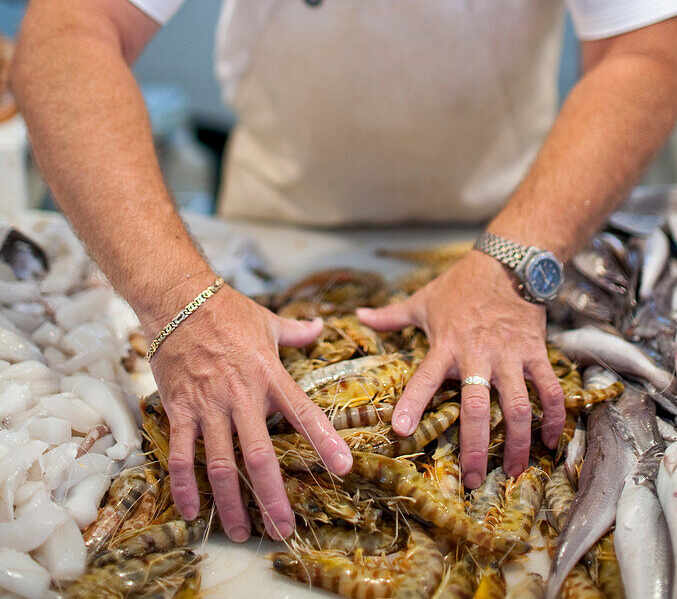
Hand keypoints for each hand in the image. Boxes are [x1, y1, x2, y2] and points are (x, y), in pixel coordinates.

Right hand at [147, 286, 352, 541]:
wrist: (178, 299)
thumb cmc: (227, 310)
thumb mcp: (267, 321)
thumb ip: (296, 332)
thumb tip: (321, 327)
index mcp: (269, 374)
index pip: (303, 412)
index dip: (324, 441)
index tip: (343, 468)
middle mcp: (241, 395)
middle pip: (259, 455)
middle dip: (272, 496)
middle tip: (283, 529)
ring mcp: (208, 405)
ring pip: (220, 464)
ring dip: (230, 503)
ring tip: (242, 532)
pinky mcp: (180, 409)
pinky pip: (181, 454)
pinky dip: (184, 486)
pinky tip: (191, 512)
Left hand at [357, 250, 565, 486]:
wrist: (506, 263)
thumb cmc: (460, 286)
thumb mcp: (423, 299)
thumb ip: (392, 315)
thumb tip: (358, 315)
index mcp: (446, 344)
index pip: (424, 377)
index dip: (412, 403)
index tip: (400, 430)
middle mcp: (478, 353)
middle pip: (477, 406)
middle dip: (474, 446)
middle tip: (472, 481)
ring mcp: (510, 355)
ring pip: (518, 405)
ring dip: (518, 442)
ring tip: (513, 471)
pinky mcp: (535, 352)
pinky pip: (549, 389)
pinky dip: (554, 417)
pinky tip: (551, 442)